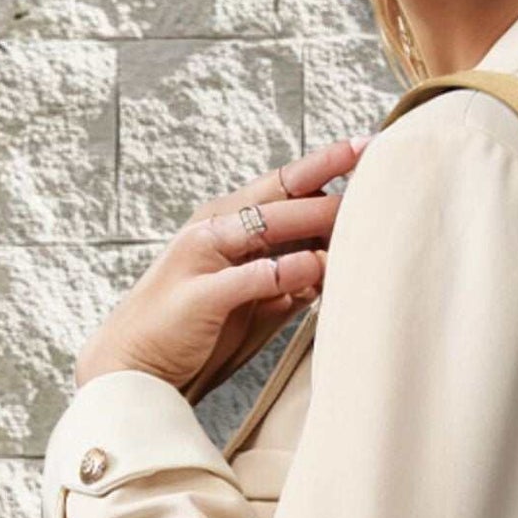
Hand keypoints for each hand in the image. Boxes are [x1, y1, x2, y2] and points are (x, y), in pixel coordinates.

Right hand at [72, 133, 371, 396]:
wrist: (138, 370)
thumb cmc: (197, 334)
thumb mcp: (254, 303)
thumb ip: (289, 282)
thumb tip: (332, 271)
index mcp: (227, 222)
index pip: (283, 184)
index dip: (326, 164)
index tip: (368, 147)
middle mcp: (213, 227)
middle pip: (280, 194)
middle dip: (330, 186)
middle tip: (380, 176)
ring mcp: (202, 256)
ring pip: (265, 224)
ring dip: (312, 220)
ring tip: (355, 218)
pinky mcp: (199, 293)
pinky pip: (250, 275)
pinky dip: (285, 271)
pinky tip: (316, 270)